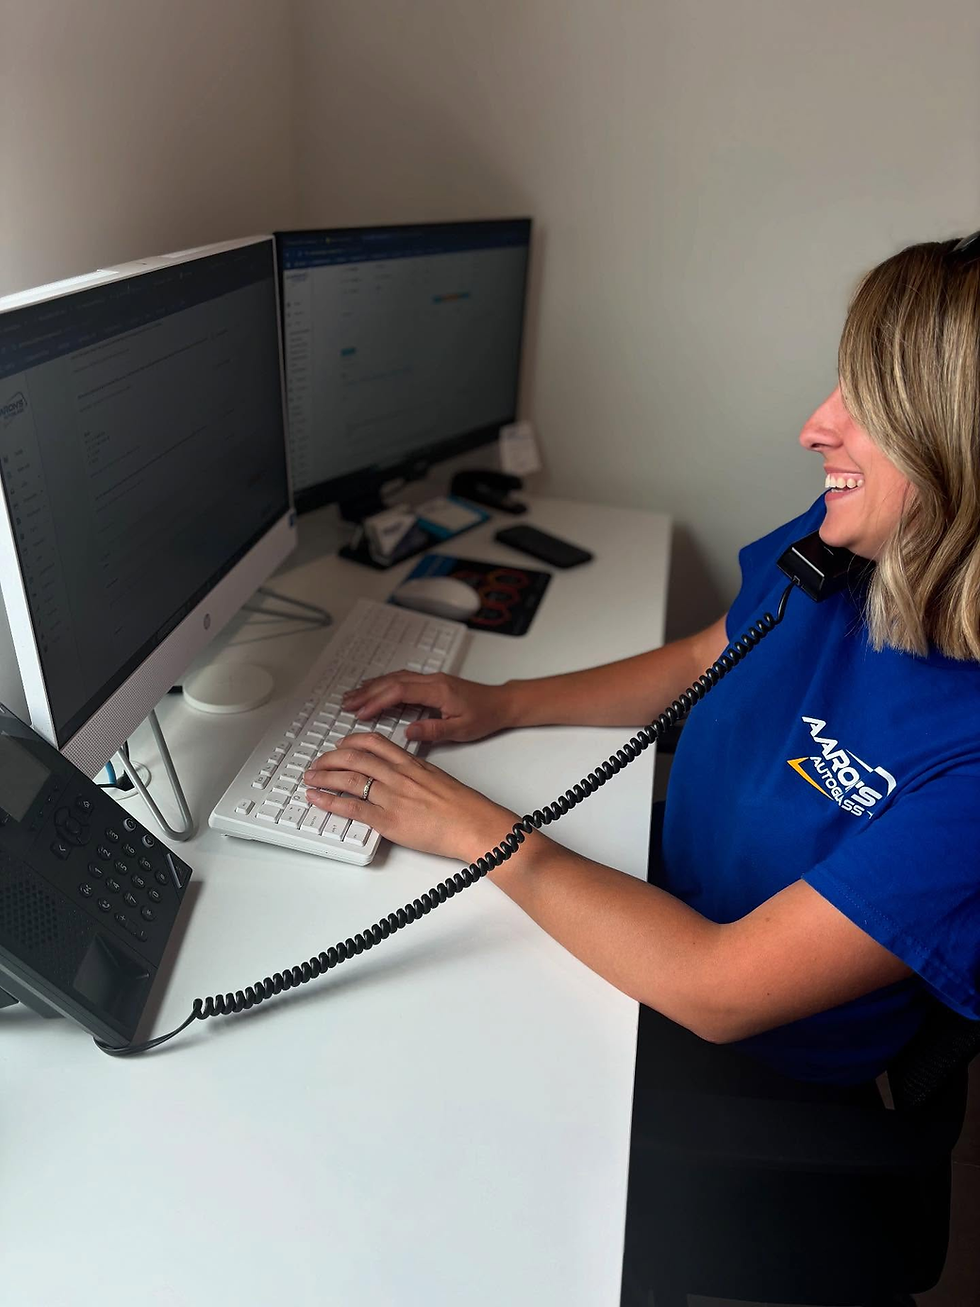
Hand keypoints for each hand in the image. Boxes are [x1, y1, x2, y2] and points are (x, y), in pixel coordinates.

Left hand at [303, 732, 519, 862]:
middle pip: (354, 758)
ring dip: (324, 777)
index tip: (340, 744)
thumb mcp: (439, 778)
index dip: (351, 741)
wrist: (473, 824)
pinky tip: (317, 799)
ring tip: (311, 778)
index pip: (374, 743)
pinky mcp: (388, 820)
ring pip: (349, 779)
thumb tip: (404, 777)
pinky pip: (352, 808)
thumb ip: (417, 774)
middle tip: (317, 763)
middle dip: (329, 759)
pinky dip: (329, 802)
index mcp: (411, 764)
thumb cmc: (464, 806)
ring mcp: (391, 797)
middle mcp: (398, 776)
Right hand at [342, 671, 512, 743]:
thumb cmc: (485, 716)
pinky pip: (402, 679)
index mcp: (438, 690)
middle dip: (367, 692)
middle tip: (346, 704)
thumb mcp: (462, 730)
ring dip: (372, 686)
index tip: (361, 712)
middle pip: (392, 681)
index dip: (377, 700)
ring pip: (395, 677)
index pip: (400, 691)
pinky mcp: (431, 682)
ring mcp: (431, 679)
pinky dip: (383, 684)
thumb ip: (434, 730)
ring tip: (352, 697)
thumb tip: (408, 732)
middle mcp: (432, 680)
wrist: (501, 703)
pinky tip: (373, 690)